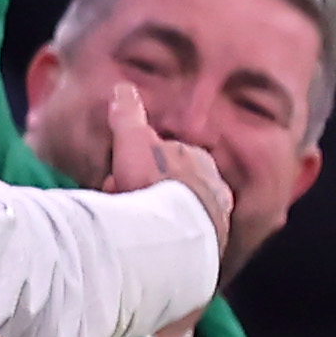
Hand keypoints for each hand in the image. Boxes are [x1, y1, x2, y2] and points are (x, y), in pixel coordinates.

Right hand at [102, 83, 230, 250]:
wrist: (177, 233)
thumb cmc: (156, 183)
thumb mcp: (134, 142)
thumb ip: (128, 115)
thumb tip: (123, 88)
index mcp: (198, 160)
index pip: (171, 155)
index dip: (143, 161)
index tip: (123, 171)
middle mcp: (212, 188)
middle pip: (175, 186)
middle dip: (150, 191)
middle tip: (124, 200)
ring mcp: (212, 220)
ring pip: (178, 214)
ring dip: (156, 217)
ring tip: (132, 226)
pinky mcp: (206, 248)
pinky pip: (181, 240)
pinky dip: (165, 240)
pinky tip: (147, 244)